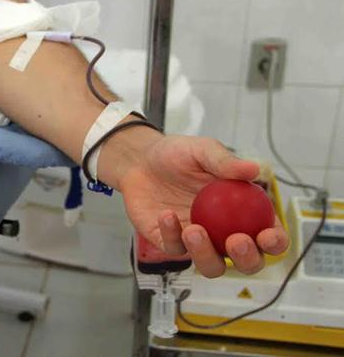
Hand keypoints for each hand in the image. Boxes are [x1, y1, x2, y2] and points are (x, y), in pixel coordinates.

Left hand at [110, 132, 288, 277]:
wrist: (141, 161)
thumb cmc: (178, 155)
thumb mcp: (202, 150)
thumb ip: (225, 162)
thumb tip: (254, 169)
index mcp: (243, 211)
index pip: (269, 234)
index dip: (275, 241)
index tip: (267, 235)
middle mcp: (224, 232)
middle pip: (247, 262)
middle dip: (247, 259)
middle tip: (236, 240)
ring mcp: (198, 242)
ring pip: (211, 266)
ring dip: (206, 254)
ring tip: (194, 230)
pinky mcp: (170, 244)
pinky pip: (175, 249)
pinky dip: (172, 235)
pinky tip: (166, 215)